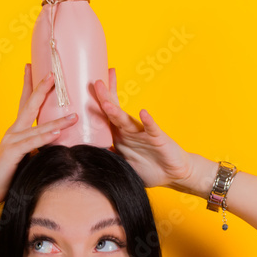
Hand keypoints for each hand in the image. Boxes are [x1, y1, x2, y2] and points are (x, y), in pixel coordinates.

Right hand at [0, 64, 78, 206]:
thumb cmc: (8, 175)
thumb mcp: (27, 157)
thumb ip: (40, 147)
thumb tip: (61, 143)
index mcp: (17, 131)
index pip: (25, 103)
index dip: (30, 85)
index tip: (35, 67)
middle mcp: (14, 131)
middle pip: (30, 105)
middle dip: (42, 89)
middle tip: (54, 75)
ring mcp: (12, 141)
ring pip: (38, 127)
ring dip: (58, 121)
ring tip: (74, 114)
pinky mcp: (12, 153)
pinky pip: (32, 143)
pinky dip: (45, 138)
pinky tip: (57, 133)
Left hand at [93, 69, 192, 189]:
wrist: (172, 174)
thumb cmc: (147, 167)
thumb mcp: (122, 163)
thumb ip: (107, 156)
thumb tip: (83, 155)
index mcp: (120, 135)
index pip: (107, 115)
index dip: (99, 102)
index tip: (91, 86)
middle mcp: (130, 131)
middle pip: (114, 112)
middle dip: (105, 97)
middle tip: (96, 82)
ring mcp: (143, 133)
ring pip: (127, 121)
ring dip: (116, 112)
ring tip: (106, 102)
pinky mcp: (158, 139)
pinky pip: (152, 129)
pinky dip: (148, 121)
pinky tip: (144, 113)